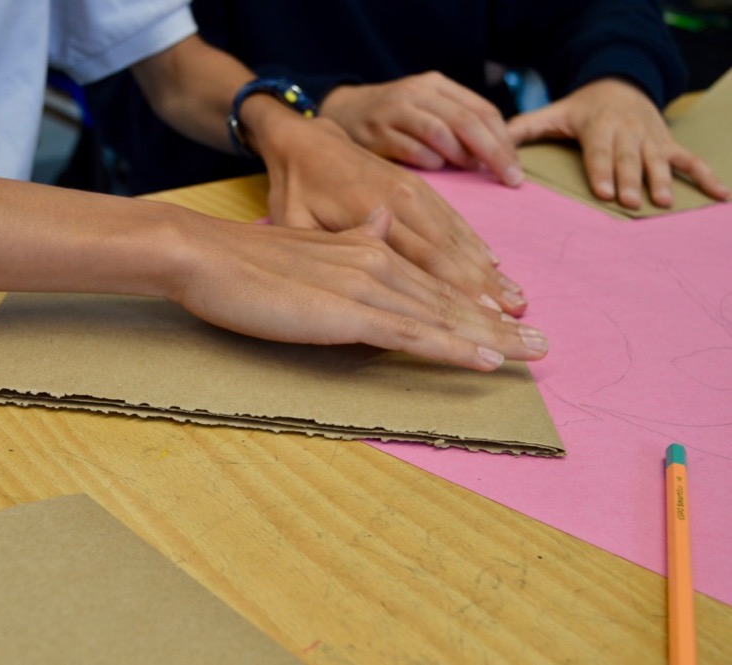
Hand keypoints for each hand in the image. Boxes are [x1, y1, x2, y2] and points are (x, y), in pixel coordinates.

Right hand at [170, 208, 547, 371]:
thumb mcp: (306, 242)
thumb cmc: (244, 259)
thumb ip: (350, 238)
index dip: (475, 300)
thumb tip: (384, 223)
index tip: (509, 316)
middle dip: (500, 323)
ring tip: (532, 353)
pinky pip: (412, 334)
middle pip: (450, 298)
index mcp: (368, 247)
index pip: (432, 280)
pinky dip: (453, 347)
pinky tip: (484, 359)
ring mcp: (365, 286)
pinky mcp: (347, 312)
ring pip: (441, 316)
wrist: (206, 253)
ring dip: (491, 337)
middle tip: (543, 343)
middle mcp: (377, 262)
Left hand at [243, 108, 528, 316]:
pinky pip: (456, 221)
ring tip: (519, 304)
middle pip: (454, 261)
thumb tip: (356, 287)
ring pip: (460, 242)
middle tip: (524, 328)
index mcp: (372, 217)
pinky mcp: (419, 188)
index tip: (489, 332)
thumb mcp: (294, 223)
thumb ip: (327, 252)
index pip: (426, 271)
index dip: (460, 304)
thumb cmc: (294, 190)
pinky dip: (477, 247)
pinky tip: (495, 267)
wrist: (303, 139)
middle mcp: (403, 204)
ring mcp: (415, 194)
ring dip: (491, 276)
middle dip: (490, 299)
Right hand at [320, 71, 523, 186]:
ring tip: (470, 172)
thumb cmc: (394, 118)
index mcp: (436, 85)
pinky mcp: (376, 133)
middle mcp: (417, 93)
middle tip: (510, 179)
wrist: (341, 111)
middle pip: (466, 121)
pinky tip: (436, 170)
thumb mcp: (426, 108)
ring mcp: (394, 111)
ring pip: (440, 133)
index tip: (517, 169)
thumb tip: (497, 157)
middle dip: (494, 153)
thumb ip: (457, 126)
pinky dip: (430, 163)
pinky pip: (412, 150)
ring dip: (461, 157)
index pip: (481, 110)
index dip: (504, 140)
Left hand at [508, 78, 729, 208]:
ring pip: (658, 160)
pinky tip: (720, 195)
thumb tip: (489, 145)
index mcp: (598, 126)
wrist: (619, 83)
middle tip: (631, 203)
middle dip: (631, 180)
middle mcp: (628, 131)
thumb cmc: (580, 109)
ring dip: (662, 180)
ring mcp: (652, 137)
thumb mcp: (552, 113)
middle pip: (630, 159)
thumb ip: (523, 129)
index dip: (602, 170)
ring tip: (663, 202)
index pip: (599, 151)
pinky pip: (689, 159)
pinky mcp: (668, 143)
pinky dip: (705, 176)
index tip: (603, 191)